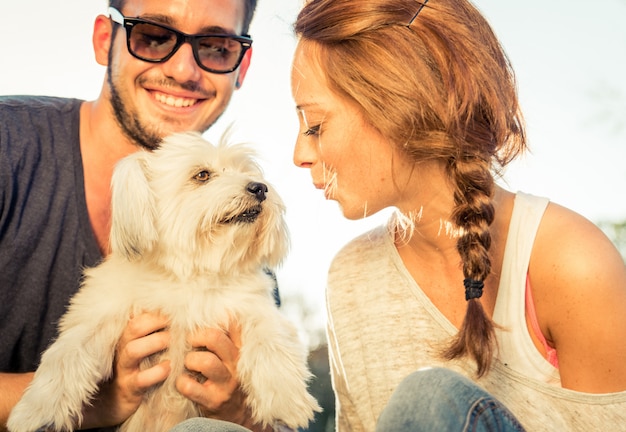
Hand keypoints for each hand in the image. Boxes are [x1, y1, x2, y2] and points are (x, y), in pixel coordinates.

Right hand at [81, 312, 170, 427]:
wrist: (115, 402)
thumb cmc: (136, 369)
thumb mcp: (142, 347)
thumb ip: (152, 332)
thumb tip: (174, 313)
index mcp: (128, 337)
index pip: (138, 316)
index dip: (156, 312)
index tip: (174, 311)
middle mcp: (123, 349)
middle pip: (134, 327)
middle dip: (156, 322)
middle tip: (175, 325)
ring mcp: (125, 369)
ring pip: (134, 350)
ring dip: (156, 342)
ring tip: (172, 343)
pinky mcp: (129, 388)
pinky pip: (141, 379)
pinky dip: (157, 372)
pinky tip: (168, 368)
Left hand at [176, 321, 268, 429]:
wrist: (237, 417)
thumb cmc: (228, 380)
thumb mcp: (233, 359)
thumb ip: (227, 338)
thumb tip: (218, 310)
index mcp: (240, 350)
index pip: (234, 324)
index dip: (218, 317)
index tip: (204, 318)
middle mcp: (236, 365)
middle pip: (215, 338)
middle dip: (196, 336)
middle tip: (190, 341)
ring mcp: (226, 383)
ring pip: (204, 361)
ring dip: (189, 360)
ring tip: (188, 365)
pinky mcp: (214, 400)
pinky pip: (190, 386)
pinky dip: (181, 382)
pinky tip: (184, 383)